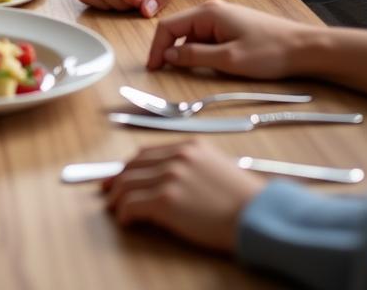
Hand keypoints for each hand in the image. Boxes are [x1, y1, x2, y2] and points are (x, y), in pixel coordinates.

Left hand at [104, 141, 263, 253]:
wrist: (258, 217)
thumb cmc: (246, 201)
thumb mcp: (218, 168)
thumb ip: (192, 166)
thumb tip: (169, 178)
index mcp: (189, 146)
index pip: (147, 152)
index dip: (130, 165)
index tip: (121, 174)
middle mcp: (177, 156)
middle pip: (134, 165)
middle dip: (117, 178)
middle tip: (108, 190)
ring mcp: (170, 176)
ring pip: (128, 183)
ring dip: (117, 197)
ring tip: (114, 208)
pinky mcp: (166, 199)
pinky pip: (133, 204)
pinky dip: (124, 212)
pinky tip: (125, 220)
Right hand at [147, 0, 312, 76]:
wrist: (307, 48)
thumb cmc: (270, 52)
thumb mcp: (228, 60)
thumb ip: (194, 56)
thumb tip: (168, 56)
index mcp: (207, 13)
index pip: (168, 26)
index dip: (157, 48)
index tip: (153, 68)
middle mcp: (212, 10)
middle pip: (179, 30)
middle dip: (171, 51)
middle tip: (167, 73)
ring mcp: (223, 17)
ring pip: (194, 36)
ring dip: (190, 53)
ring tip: (198, 72)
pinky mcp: (233, 26)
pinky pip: (208, 38)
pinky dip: (204, 52)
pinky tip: (215, 65)